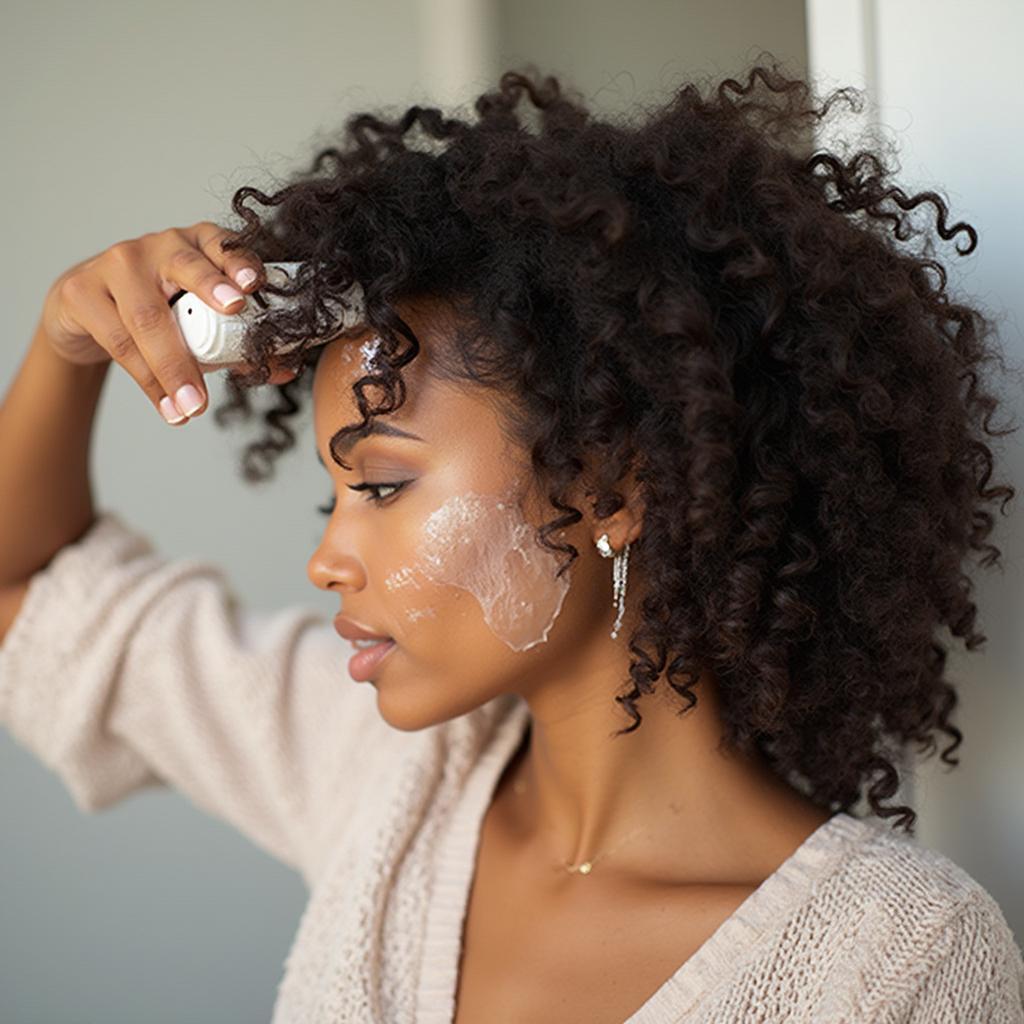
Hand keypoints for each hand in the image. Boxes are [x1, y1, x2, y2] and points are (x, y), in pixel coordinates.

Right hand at [40, 222, 298, 424]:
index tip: (253, 284)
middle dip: (211, 288)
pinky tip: (168, 406)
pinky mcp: (82, 292)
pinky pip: (119, 342)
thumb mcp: (201, 321)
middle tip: (234, 309)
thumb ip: (239, 341)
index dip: (239, 261)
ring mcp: (115, 264)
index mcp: (197, 246)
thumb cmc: (161, 315)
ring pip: (148, 317)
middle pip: (185, 268)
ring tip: (195, 406)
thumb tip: (284, 368)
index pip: (222, 244)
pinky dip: (149, 382)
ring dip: (176, 367)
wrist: (88, 315)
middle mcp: (158, 246)